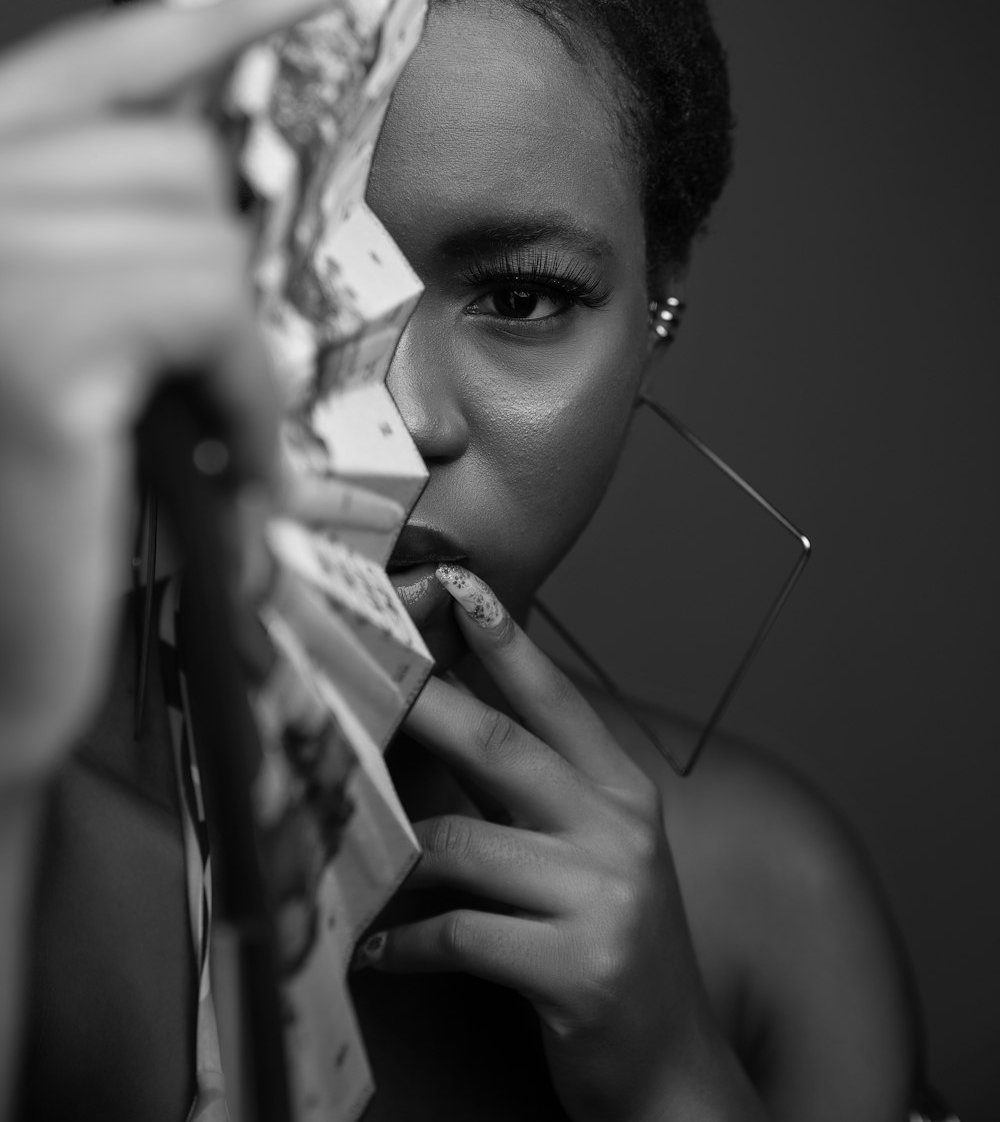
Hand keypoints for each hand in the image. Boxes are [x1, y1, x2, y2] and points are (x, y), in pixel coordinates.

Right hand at [0, 0, 361, 787]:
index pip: (99, 54)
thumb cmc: (18, 511)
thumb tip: (216, 169)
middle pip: (171, 156)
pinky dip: (241, 399)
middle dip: (210, 273)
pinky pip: (214, 315)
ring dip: (224, 348)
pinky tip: (220, 472)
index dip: (221, 13)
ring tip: (186, 438)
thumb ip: (109, 237)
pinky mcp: (39, 340)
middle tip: (186, 383)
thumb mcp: (66, 335)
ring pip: (202, 233)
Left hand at [356, 566, 760, 1121]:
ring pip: (460, 848)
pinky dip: (403, 945)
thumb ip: (538, 795)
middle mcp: (619, 832)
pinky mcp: (575, 969)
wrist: (673, 1068)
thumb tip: (452, 729)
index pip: (557, 699)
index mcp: (625, 793)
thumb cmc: (618, 949)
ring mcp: (602, 899)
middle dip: (421, 706)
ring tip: (347, 856)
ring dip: (390, 857)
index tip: (461, 586)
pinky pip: (457, 937)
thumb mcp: (599, 857)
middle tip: (363, 678)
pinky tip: (375, 949)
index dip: (505, 639)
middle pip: (499, 748)